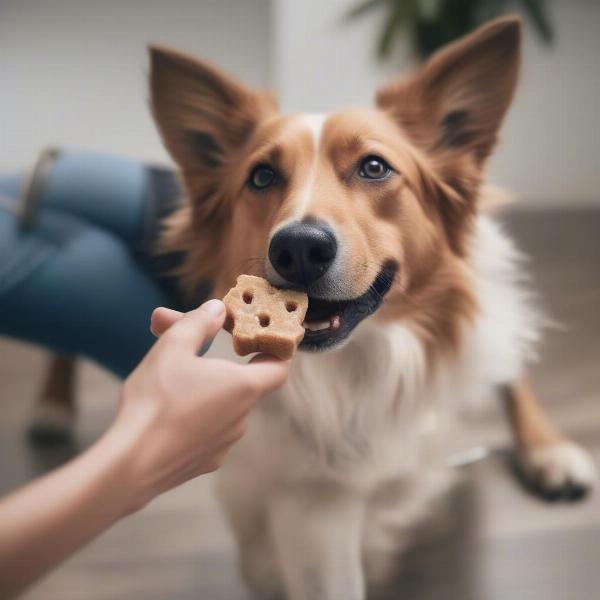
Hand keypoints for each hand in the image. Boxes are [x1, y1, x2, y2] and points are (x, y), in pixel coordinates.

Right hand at [110, 299, 288, 511]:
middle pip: (239, 380)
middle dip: (213, 357)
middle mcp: (241, 417)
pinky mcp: (205, 461)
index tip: (257, 336)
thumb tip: (217, 308)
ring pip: (220, 404)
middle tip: (177, 338)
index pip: (279, 365)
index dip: (273, 348)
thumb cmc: (155, 400)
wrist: (130, 465)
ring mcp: (224, 443)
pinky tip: (163, 408)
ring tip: (163, 374)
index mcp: (243, 387)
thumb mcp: (174, 346)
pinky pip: (206, 429)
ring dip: (201, 385)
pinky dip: (193, 413)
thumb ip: (199, 322)